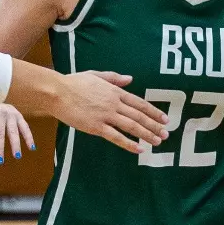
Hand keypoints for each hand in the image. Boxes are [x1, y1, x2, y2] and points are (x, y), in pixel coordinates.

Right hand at [50, 71, 168, 153]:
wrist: (57, 92)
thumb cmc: (74, 83)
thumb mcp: (96, 75)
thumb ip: (114, 78)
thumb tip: (130, 79)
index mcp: (115, 91)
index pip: (139, 103)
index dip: (153, 112)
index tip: (164, 119)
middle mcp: (114, 104)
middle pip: (139, 116)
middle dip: (154, 126)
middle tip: (165, 134)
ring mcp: (106, 116)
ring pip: (132, 127)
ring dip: (147, 135)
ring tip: (157, 142)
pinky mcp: (97, 127)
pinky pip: (116, 137)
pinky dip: (129, 144)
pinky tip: (139, 149)